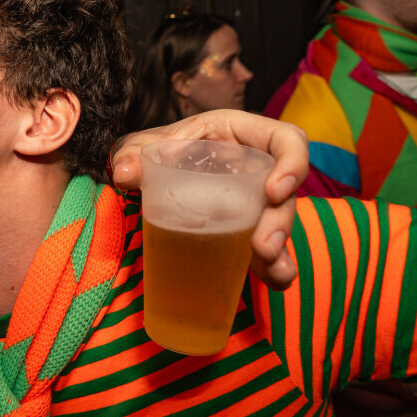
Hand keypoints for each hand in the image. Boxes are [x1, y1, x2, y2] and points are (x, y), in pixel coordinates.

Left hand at [108, 110, 307, 290]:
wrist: (152, 172)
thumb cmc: (162, 149)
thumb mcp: (148, 145)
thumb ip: (134, 152)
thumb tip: (124, 173)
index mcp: (242, 135)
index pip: (286, 141)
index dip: (292, 163)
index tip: (275, 191)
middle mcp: (257, 168)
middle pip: (286, 191)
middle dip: (280, 221)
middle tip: (263, 246)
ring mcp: (256, 201)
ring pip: (278, 223)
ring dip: (280, 249)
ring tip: (272, 271)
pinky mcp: (249, 228)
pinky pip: (269, 248)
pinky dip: (273, 266)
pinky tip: (275, 281)